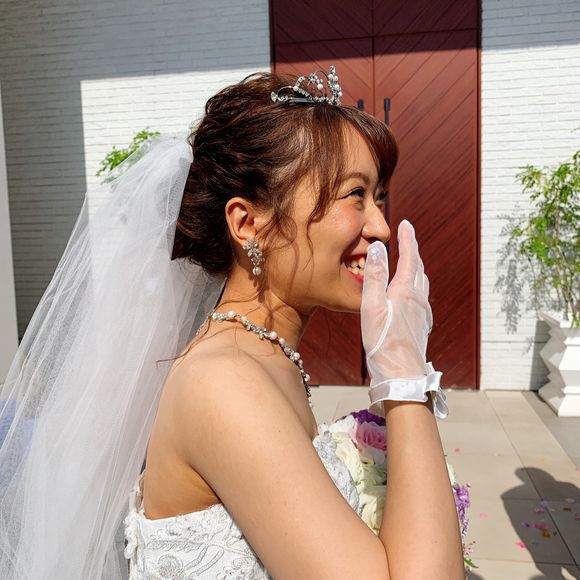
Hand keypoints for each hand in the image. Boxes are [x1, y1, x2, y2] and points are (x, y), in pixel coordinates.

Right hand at [361, 220, 447, 418]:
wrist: (401, 376)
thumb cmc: (382, 342)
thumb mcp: (372, 306)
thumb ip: (375, 276)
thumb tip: (379, 248)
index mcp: (406, 290)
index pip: (409, 256)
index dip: (407, 239)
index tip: (406, 224)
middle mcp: (418, 299)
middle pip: (418, 268)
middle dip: (412, 250)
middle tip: (407, 238)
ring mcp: (422, 313)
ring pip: (422, 282)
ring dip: (416, 267)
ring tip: (410, 261)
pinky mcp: (421, 325)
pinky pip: (422, 297)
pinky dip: (416, 285)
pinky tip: (412, 294)